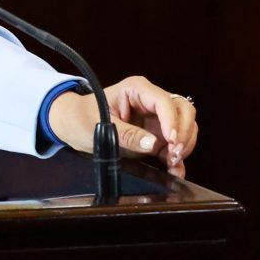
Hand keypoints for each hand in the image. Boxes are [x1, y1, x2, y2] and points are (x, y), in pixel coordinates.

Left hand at [47, 75, 198, 179]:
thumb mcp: (100, 125)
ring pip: (185, 126)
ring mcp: (156, 119)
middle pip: (183, 110)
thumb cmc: (82, 117)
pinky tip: (175, 170)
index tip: (171, 141)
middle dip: (183, 132)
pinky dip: (179, 158)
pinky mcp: (156, 137)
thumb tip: (153, 144)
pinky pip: (176, 145)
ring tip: (172, 163)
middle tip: (174, 153)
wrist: (73, 126)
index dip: (172, 121)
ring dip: (184, 145)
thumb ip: (127, 134)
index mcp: (137, 89)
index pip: (164, 102)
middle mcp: (151, 102)